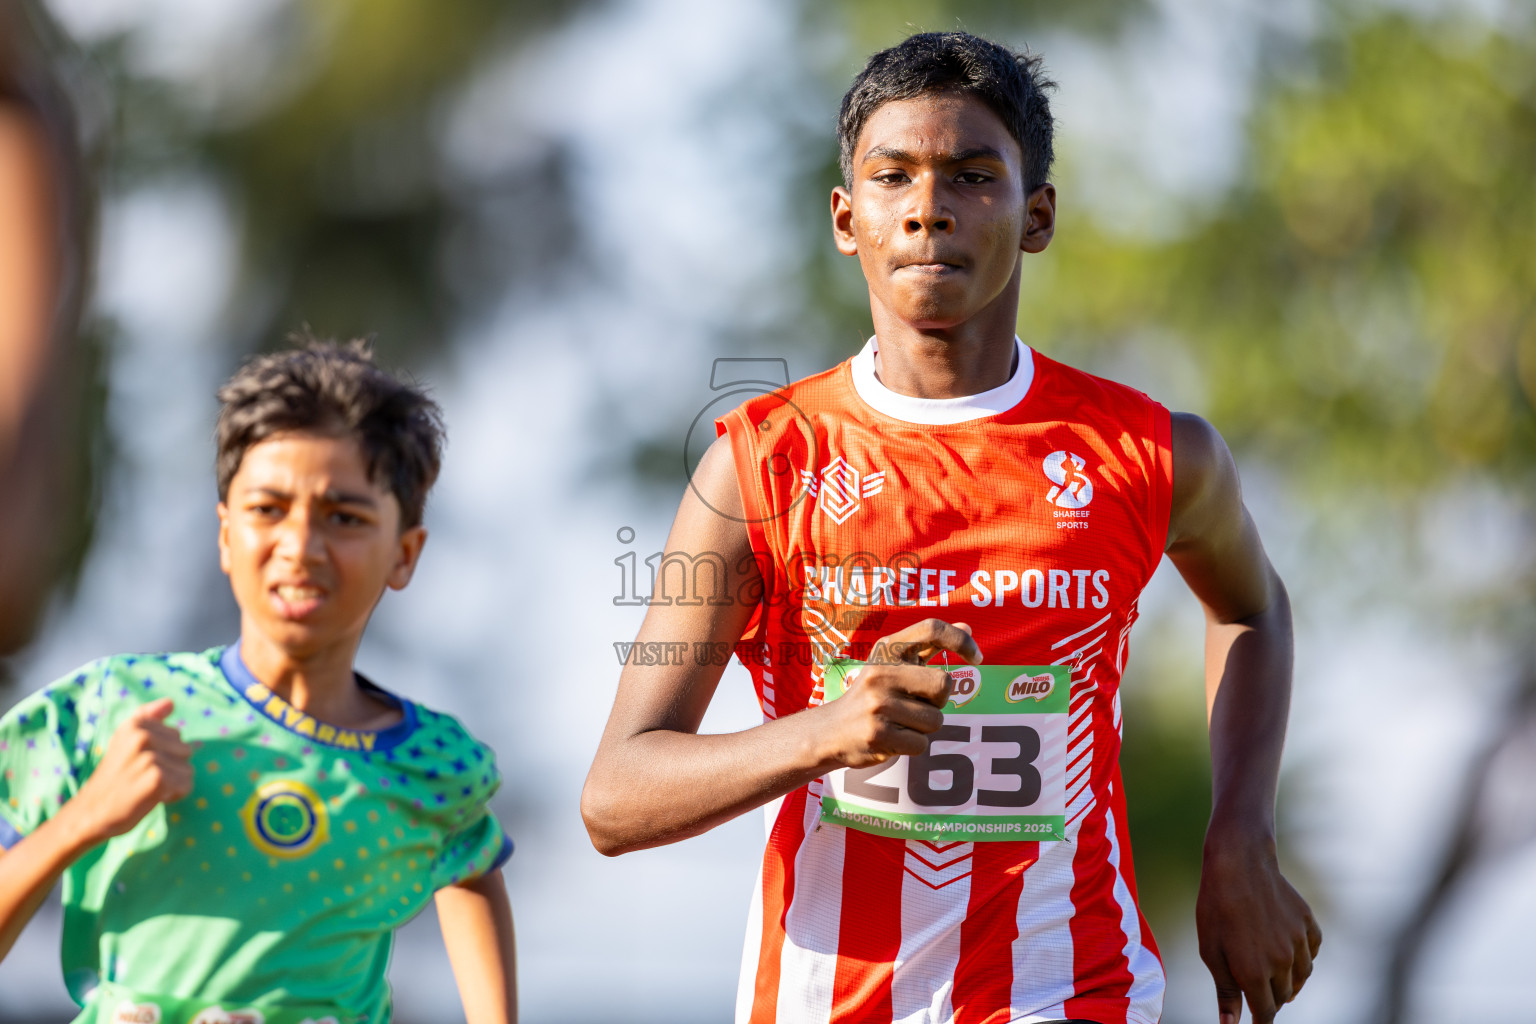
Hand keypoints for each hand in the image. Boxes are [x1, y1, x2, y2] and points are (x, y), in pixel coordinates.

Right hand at [64, 698, 193, 843]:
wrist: (89, 814)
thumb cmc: (113, 779)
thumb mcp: (124, 742)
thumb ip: (147, 719)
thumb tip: (170, 702)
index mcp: (135, 724)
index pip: (176, 735)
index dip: (163, 754)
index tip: (138, 763)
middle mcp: (142, 736)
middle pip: (186, 751)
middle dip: (170, 768)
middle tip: (141, 778)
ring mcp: (150, 756)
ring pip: (188, 770)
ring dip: (172, 783)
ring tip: (145, 788)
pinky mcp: (157, 778)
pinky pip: (185, 785)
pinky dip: (173, 796)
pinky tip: (151, 798)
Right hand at [815, 619, 982, 769]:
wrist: (830, 731)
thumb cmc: (871, 694)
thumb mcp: (892, 664)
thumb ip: (929, 646)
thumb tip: (967, 626)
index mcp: (886, 649)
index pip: (932, 629)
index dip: (961, 640)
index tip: (977, 657)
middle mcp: (881, 672)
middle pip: (944, 685)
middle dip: (938, 702)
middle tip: (914, 704)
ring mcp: (878, 704)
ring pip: (935, 721)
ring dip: (924, 727)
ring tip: (899, 722)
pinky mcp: (878, 734)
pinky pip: (922, 745)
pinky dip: (913, 745)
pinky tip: (892, 737)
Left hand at [1196, 830, 1320, 1023]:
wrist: (1239, 864)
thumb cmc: (1216, 909)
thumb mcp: (1211, 952)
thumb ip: (1226, 992)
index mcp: (1256, 974)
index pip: (1265, 1013)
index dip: (1259, 1020)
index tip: (1255, 1020)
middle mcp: (1283, 962)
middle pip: (1283, 996)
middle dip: (1270, 998)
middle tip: (1254, 987)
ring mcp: (1299, 942)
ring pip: (1301, 977)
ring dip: (1288, 981)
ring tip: (1274, 975)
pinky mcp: (1308, 924)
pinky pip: (1311, 952)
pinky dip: (1302, 958)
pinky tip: (1289, 951)